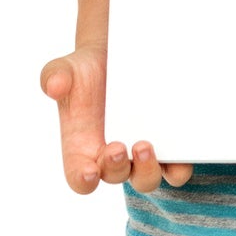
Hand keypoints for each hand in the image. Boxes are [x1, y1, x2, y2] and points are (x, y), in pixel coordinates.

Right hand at [39, 47, 192, 194]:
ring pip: (146, 179)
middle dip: (116, 167)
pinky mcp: (167, 147)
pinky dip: (180, 165)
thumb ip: (55, 75)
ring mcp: (140, 155)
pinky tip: (181, 149)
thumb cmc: (86, 70)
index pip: (80, 178)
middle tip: (118, 147)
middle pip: (116, 177)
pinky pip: (176, 168)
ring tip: (145, 146)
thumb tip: (54, 87)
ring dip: (147, 170)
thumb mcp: (68, 67)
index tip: (88, 172)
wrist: (119, 55)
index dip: (83, 180)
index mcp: (82, 148)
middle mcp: (112, 157)